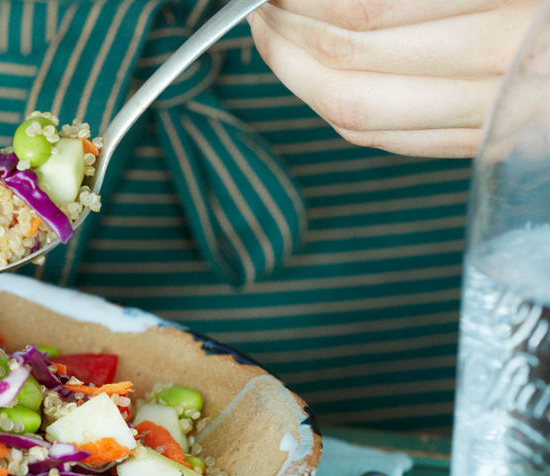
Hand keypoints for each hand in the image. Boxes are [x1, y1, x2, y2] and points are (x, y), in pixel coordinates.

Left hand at [248, 0, 540, 157]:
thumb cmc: (548, 3)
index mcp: (517, 10)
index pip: (368, 8)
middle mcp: (509, 68)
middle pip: (352, 60)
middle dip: (285, 28)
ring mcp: (501, 115)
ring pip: (358, 111)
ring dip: (293, 72)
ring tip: (270, 30)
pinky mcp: (493, 144)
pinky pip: (389, 139)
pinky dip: (334, 108)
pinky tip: (312, 73)